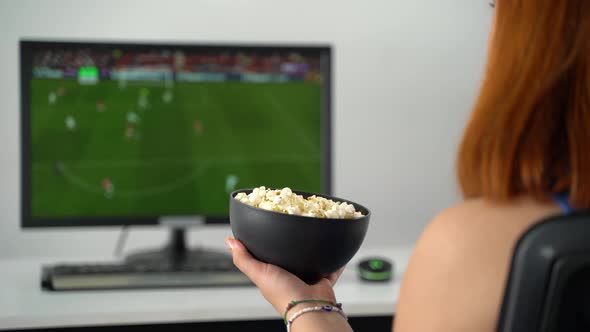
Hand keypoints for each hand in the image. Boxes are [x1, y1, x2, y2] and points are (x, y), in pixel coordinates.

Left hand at [226, 237, 344, 314]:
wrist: (310, 306)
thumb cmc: (283, 294)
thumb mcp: (259, 273)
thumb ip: (244, 259)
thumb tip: (230, 242)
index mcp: (274, 276)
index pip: (268, 256)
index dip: (269, 244)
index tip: (271, 228)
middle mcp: (291, 277)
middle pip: (291, 257)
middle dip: (294, 245)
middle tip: (296, 227)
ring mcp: (308, 278)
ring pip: (311, 260)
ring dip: (314, 250)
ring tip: (314, 234)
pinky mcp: (324, 279)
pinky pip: (331, 267)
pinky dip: (334, 259)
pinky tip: (334, 246)